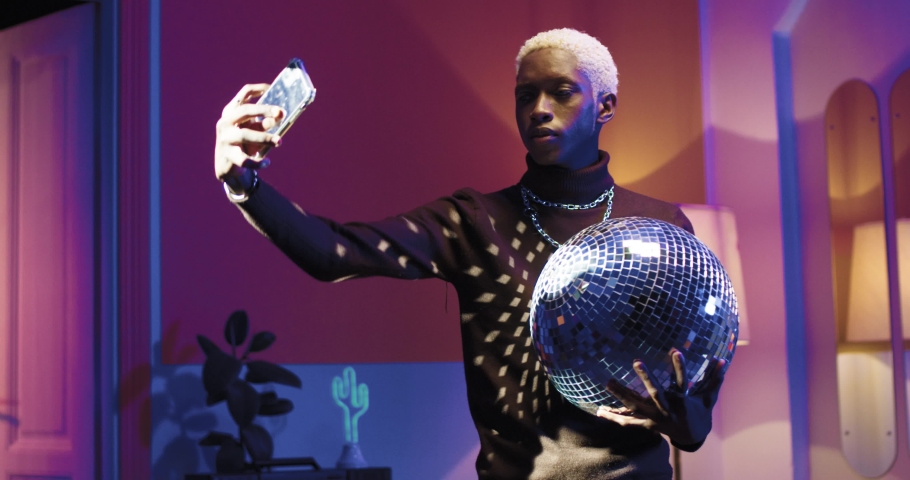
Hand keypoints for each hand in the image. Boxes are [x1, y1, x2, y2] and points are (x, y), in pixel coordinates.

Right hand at [214, 84, 283, 187]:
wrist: (228, 167)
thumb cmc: (245, 144)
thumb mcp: (255, 131)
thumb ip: (266, 123)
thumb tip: (280, 115)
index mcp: (233, 111)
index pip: (245, 93)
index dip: (259, 89)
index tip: (274, 89)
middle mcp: (226, 122)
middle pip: (244, 110)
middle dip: (264, 110)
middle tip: (282, 113)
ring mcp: (225, 138)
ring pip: (245, 135)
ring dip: (265, 137)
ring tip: (280, 142)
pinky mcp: (227, 156)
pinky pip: (244, 159)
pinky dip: (257, 162)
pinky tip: (267, 163)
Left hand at [595, 349, 725, 447]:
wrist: (692, 435)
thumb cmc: (699, 411)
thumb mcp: (708, 397)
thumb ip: (715, 378)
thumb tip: (723, 360)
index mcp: (682, 401)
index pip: (681, 381)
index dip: (679, 366)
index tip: (675, 350)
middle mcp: (667, 410)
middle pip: (655, 393)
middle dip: (646, 377)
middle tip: (636, 361)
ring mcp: (655, 419)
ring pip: (636, 407)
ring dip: (622, 395)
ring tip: (608, 382)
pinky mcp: (646, 425)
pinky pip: (628, 422)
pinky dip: (615, 417)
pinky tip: (600, 411)